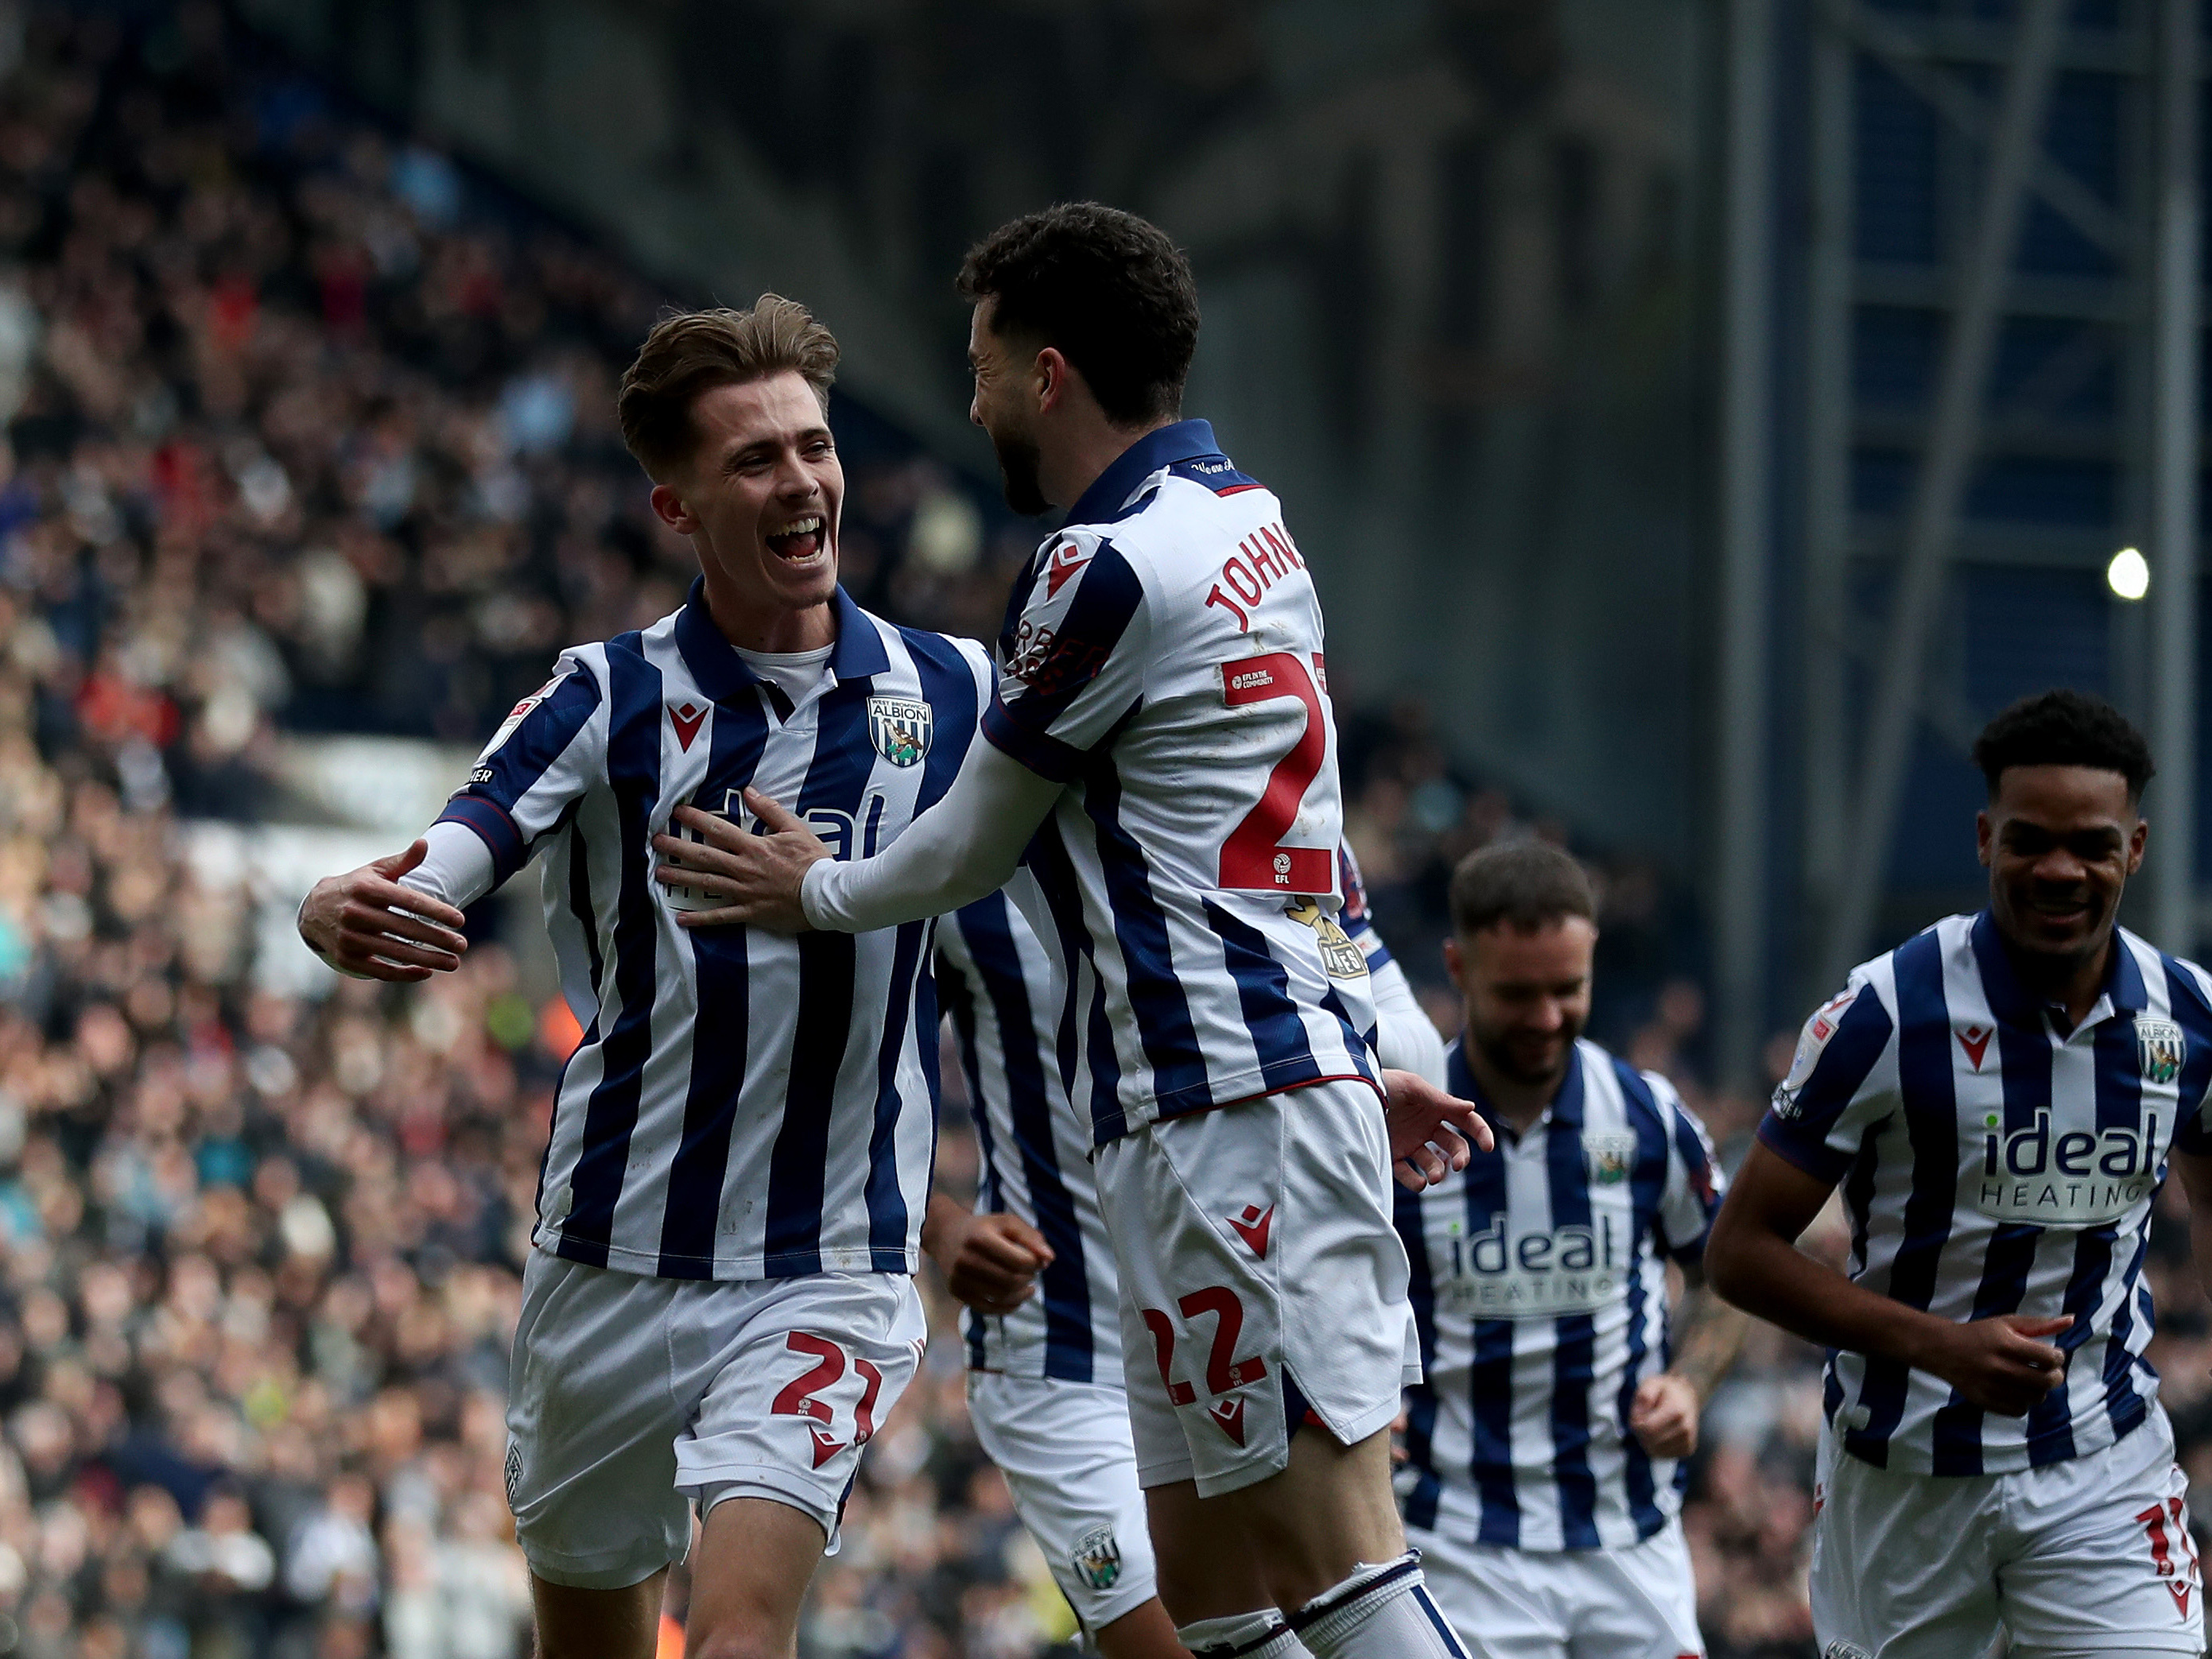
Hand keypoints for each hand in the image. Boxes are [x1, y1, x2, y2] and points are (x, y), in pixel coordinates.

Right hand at [297, 841, 469, 981]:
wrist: (314, 910)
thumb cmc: (356, 887)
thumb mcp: (376, 871)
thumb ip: (403, 861)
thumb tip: (425, 843)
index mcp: (366, 889)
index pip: (407, 901)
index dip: (435, 911)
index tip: (460, 920)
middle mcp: (355, 913)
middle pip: (404, 928)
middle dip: (437, 938)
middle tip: (462, 944)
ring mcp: (349, 937)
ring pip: (395, 951)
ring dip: (427, 959)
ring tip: (453, 962)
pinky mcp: (346, 958)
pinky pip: (379, 970)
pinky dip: (404, 974)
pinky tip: (426, 972)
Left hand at [649, 792, 826, 931]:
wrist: (826, 895)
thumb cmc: (814, 862)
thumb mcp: (796, 829)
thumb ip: (770, 811)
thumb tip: (750, 792)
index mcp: (755, 847)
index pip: (719, 830)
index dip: (696, 820)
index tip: (677, 813)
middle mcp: (744, 868)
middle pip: (705, 855)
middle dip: (678, 848)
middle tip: (656, 842)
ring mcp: (745, 892)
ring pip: (707, 883)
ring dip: (682, 878)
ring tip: (659, 874)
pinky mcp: (751, 912)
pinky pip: (721, 917)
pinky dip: (701, 919)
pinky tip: (682, 918)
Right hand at [923, 1204, 1052, 1315]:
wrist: (946, 1235)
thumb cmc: (984, 1228)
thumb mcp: (1007, 1223)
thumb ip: (1031, 1237)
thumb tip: (1049, 1259)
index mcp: (980, 1238)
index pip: (1020, 1260)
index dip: (1035, 1263)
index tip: (1037, 1260)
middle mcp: (967, 1259)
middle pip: (1011, 1280)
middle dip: (1029, 1278)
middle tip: (1032, 1272)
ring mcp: (960, 1278)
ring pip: (1002, 1297)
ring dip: (1022, 1294)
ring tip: (1028, 1285)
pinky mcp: (957, 1292)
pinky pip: (988, 1309)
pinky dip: (1008, 1307)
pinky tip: (1018, 1298)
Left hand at [1381, 1068, 1493, 1190]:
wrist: (1350, 1093)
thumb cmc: (1383, 1082)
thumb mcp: (1412, 1086)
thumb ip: (1440, 1099)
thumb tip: (1471, 1107)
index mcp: (1436, 1107)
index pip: (1466, 1120)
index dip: (1481, 1132)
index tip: (1488, 1147)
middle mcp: (1426, 1127)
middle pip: (1454, 1146)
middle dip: (1461, 1156)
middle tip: (1458, 1165)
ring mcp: (1410, 1142)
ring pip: (1434, 1164)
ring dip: (1438, 1172)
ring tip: (1435, 1177)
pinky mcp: (1393, 1155)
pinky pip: (1408, 1174)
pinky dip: (1415, 1182)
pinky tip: (1418, 1182)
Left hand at [1629, 1372, 1701, 1458]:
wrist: (1687, 1396)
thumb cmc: (1665, 1390)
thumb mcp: (1650, 1383)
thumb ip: (1643, 1397)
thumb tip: (1639, 1418)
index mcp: (1676, 1411)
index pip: (1648, 1429)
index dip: (1636, 1424)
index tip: (1637, 1415)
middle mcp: (1685, 1429)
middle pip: (1650, 1442)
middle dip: (1640, 1434)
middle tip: (1643, 1420)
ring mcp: (1688, 1441)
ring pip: (1655, 1452)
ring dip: (1647, 1441)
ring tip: (1652, 1426)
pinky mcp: (1688, 1450)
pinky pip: (1662, 1455)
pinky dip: (1656, 1447)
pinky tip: (1660, 1434)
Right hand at [1917, 1314, 2071, 1414]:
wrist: (1943, 1350)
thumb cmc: (1980, 1334)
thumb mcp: (2007, 1323)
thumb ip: (2040, 1324)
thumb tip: (2072, 1320)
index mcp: (2005, 1344)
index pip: (2048, 1358)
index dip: (2058, 1357)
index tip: (2053, 1354)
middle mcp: (1999, 1367)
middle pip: (2046, 1381)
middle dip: (2055, 1376)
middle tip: (2050, 1371)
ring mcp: (1992, 1387)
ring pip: (2036, 1398)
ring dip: (2040, 1389)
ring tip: (2032, 1379)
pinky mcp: (1986, 1401)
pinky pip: (2019, 1410)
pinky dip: (2024, 1402)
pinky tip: (2018, 1390)